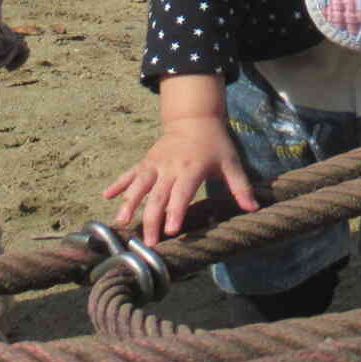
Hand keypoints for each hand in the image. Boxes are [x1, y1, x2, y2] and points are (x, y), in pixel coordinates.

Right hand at [105, 115, 255, 246]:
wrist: (195, 119)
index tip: (171, 230)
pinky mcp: (146, 161)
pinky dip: (118, 183)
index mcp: (192, 168)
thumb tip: (254, 208)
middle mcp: (170, 166)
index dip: (176, 211)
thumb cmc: (216, 145)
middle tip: (149, 242)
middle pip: (158, 195)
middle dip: (152, 219)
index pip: (182, 192)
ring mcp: (155, 164)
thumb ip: (241, 187)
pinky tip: (106, 196)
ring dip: (129, 203)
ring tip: (121, 223)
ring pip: (139, 185)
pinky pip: (130, 173)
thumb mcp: (232, 163)